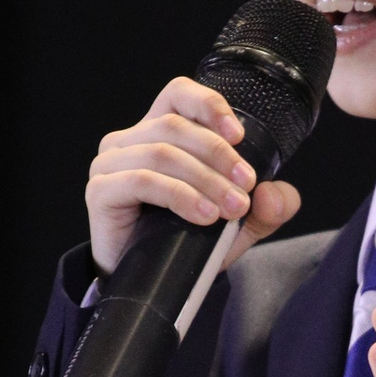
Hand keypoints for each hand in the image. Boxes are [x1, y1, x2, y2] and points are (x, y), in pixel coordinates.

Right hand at [86, 75, 300, 275]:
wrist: (150, 283)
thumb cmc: (186, 241)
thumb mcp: (239, 224)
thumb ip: (267, 208)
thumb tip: (275, 194)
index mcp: (159, 130)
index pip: (179, 94)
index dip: (209, 105)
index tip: (239, 135)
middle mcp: (130, 140)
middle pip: (175, 125)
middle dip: (219, 155)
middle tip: (246, 186)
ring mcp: (110, 163)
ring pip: (162, 153)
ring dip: (204, 180)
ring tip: (231, 208)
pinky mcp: (100, 190)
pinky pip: (141, 180)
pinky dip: (178, 195)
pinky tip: (203, 215)